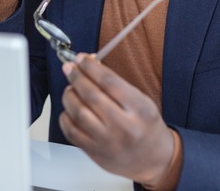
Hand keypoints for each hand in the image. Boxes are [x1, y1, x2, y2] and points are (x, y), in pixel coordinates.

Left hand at [60, 54, 174, 186]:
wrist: (153, 159)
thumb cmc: (145, 126)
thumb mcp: (141, 101)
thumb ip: (116, 84)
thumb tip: (89, 65)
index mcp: (140, 110)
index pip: (109, 82)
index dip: (91, 67)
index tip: (82, 59)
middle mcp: (124, 127)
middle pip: (91, 95)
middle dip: (76, 77)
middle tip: (70, 68)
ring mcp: (107, 142)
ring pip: (78, 112)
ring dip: (69, 95)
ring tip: (70, 88)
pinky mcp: (94, 153)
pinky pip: (71, 131)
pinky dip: (65, 116)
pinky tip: (69, 109)